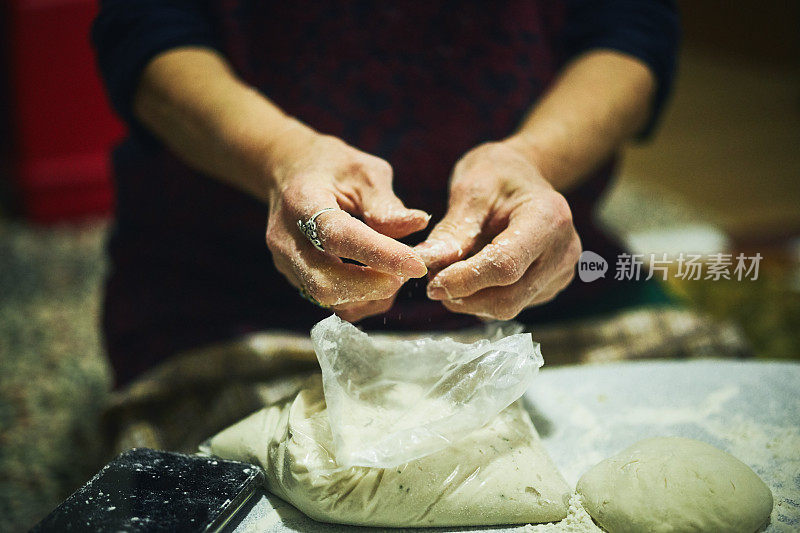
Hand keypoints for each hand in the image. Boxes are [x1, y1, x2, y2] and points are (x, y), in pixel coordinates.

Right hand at [265, 125, 428, 321]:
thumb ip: (386, 203)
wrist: (291, 173)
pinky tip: (379, 279)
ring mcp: (287, 263)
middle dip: (372, 286)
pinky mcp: (296, 279)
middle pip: (325, 282)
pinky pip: (330, 303)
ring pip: (328, 299)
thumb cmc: (333, 169)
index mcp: (302, 202)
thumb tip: (418, 223)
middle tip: (406, 273)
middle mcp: (287, 239)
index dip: (380, 254)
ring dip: (369, 296)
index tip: (417, 265)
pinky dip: (361, 299)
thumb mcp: (363, 171)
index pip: (339, 236)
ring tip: (395, 273)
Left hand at [415, 141, 580, 319]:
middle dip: (463, 296)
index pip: (505, 265)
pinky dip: (482, 298)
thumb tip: (426, 262)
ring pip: (507, 307)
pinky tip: (472, 274)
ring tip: (449, 271)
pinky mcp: (550, 287)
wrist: (522, 177)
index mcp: (549, 219)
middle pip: (508, 297)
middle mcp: (563, 251)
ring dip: (469, 299)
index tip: (432, 283)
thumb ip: (452, 229)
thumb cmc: (497, 175)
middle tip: (432, 280)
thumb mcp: (471, 190)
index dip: (465, 280)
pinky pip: (510, 306)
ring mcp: (560, 273)